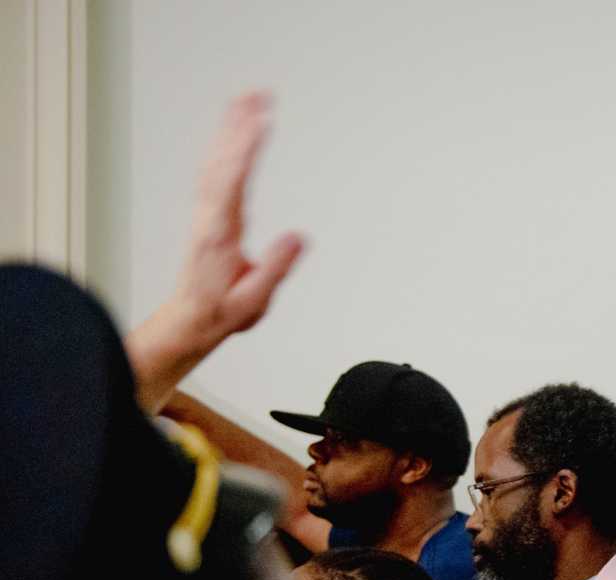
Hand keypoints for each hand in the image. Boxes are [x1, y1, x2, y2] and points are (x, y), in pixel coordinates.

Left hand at [127, 92, 305, 411]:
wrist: (191, 320)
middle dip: (239, 125)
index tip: (261, 122)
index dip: (246, 150)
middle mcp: (209, 216)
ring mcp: (206, 213)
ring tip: (248, 101)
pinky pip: (214, 171)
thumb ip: (276, 267)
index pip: (233, 181)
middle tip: (257, 96)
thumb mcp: (254, 299)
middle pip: (222, 160)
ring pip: (216, 161)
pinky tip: (235, 134)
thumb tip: (298, 238)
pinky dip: (226, 147)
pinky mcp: (208, 214)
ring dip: (230, 129)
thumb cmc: (221, 313)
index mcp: (219, 232)